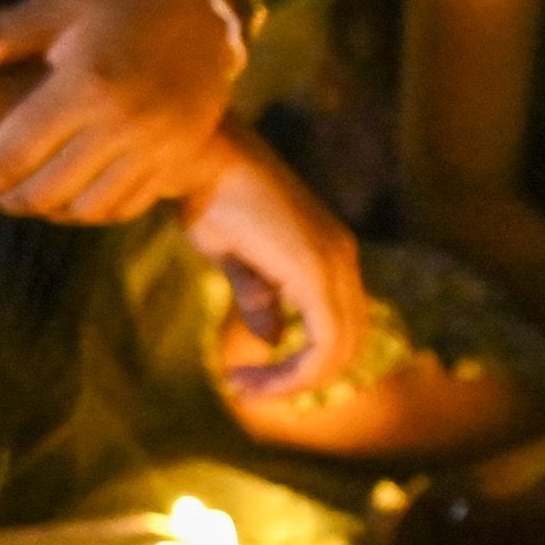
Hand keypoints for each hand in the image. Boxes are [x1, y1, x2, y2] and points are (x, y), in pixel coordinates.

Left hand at [0, 0, 243, 220]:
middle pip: (46, 191)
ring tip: (25, 195)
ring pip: (88, 208)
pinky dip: (93, 210)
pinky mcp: (182, 155)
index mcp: (84, 83)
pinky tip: (71, 194)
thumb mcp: (54, 6)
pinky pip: (128, 205)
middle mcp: (122, 122)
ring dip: (49, 210)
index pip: (11, 154)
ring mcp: (157, 144)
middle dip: (5, 199)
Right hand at [182, 130, 367, 397]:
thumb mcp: (235, 255)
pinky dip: (293, 371)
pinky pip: (324, 340)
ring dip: (293, 381)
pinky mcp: (314, 266)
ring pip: (340, 350)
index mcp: (330, 255)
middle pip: (348, 346)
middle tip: (246, 391)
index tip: (247, 380)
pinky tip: (247, 374)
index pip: (340, 332)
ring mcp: (334, 260)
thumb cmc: (206, 195)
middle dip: (300, 380)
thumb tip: (272, 337)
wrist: (195, 153)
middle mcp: (342, 258)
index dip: (303, 368)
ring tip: (243, 386)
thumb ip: (259, 296)